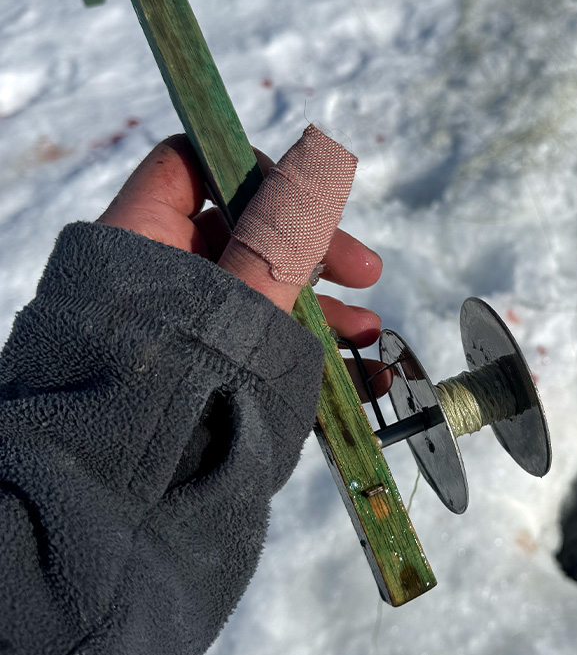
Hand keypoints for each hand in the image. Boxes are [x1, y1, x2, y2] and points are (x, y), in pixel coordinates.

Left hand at [97, 134, 388, 393]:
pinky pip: (260, 344)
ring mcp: (182, 324)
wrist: (127, 488)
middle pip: (245, 233)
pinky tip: (361, 378)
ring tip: (371, 335)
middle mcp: (161, 274)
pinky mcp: (203, 368)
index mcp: (147, 236)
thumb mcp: (242, 298)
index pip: (191, 166)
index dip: (252, 170)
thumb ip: (280, 235)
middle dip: (317, 255)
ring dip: (325, 310)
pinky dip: (308, 353)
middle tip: (367, 272)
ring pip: (262, 294)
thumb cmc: (180, 380)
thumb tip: (313, 167)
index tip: (308, 198)